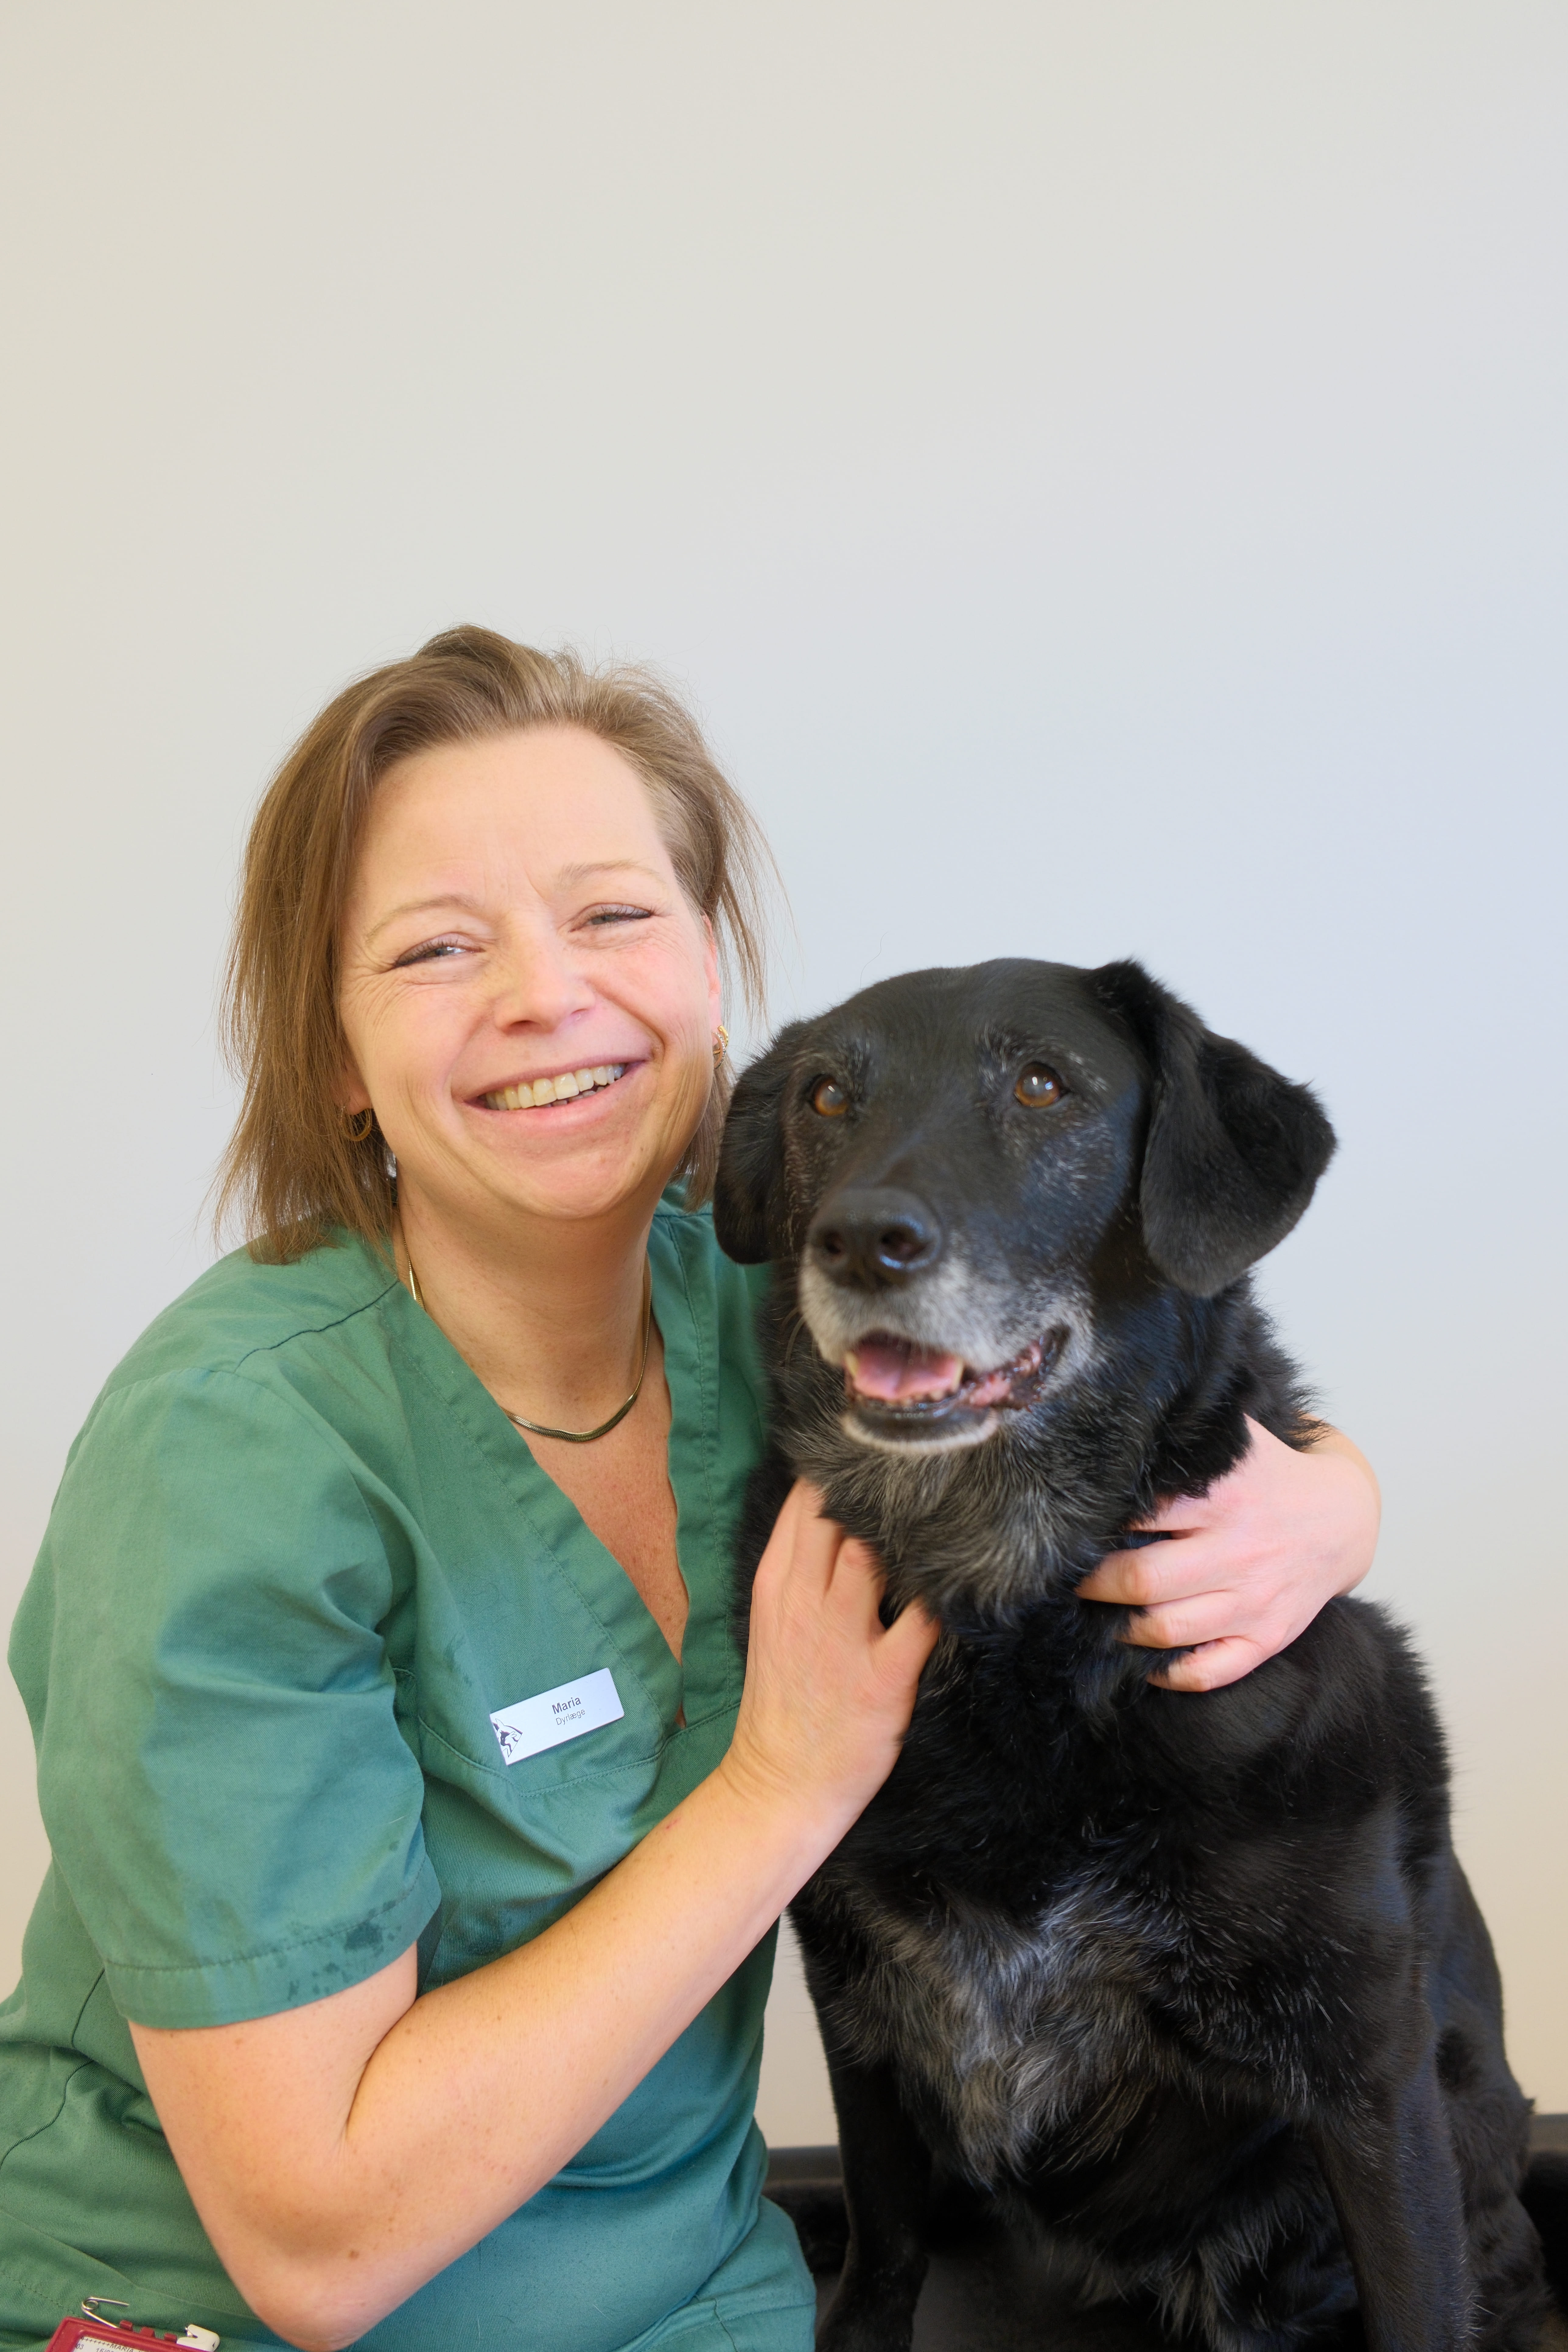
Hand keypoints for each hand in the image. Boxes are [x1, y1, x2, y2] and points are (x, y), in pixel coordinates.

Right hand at [722, 1481, 938, 1831]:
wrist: (776, 1785)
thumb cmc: (784, 1701)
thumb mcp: (774, 1621)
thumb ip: (804, 1569)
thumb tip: (843, 1512)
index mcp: (776, 1585)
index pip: (805, 1501)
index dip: (842, 1467)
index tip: (880, 1445)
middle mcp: (804, 1602)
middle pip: (841, 1514)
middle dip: (883, 1486)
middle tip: (930, 1462)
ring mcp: (842, 1639)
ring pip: (877, 1555)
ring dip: (916, 1531)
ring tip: (954, 1508)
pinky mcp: (882, 1679)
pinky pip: (924, 1620)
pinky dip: (948, 1595)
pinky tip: (972, 1578)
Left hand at [1078, 1419, 1379, 1691]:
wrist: (1343, 1520)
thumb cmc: (1271, 1479)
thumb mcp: (1237, 1443)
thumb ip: (1186, 1432)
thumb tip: (1123, 1410)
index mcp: (1223, 1498)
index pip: (1140, 1517)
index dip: (1095, 1527)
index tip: (1068, 1530)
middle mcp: (1238, 1552)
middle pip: (1143, 1580)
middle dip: (1093, 1584)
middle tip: (1067, 1578)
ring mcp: (1254, 1601)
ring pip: (1168, 1631)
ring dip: (1121, 1630)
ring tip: (1096, 1618)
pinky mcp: (1268, 1637)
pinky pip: (1211, 1671)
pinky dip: (1172, 1674)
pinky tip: (1146, 1663)